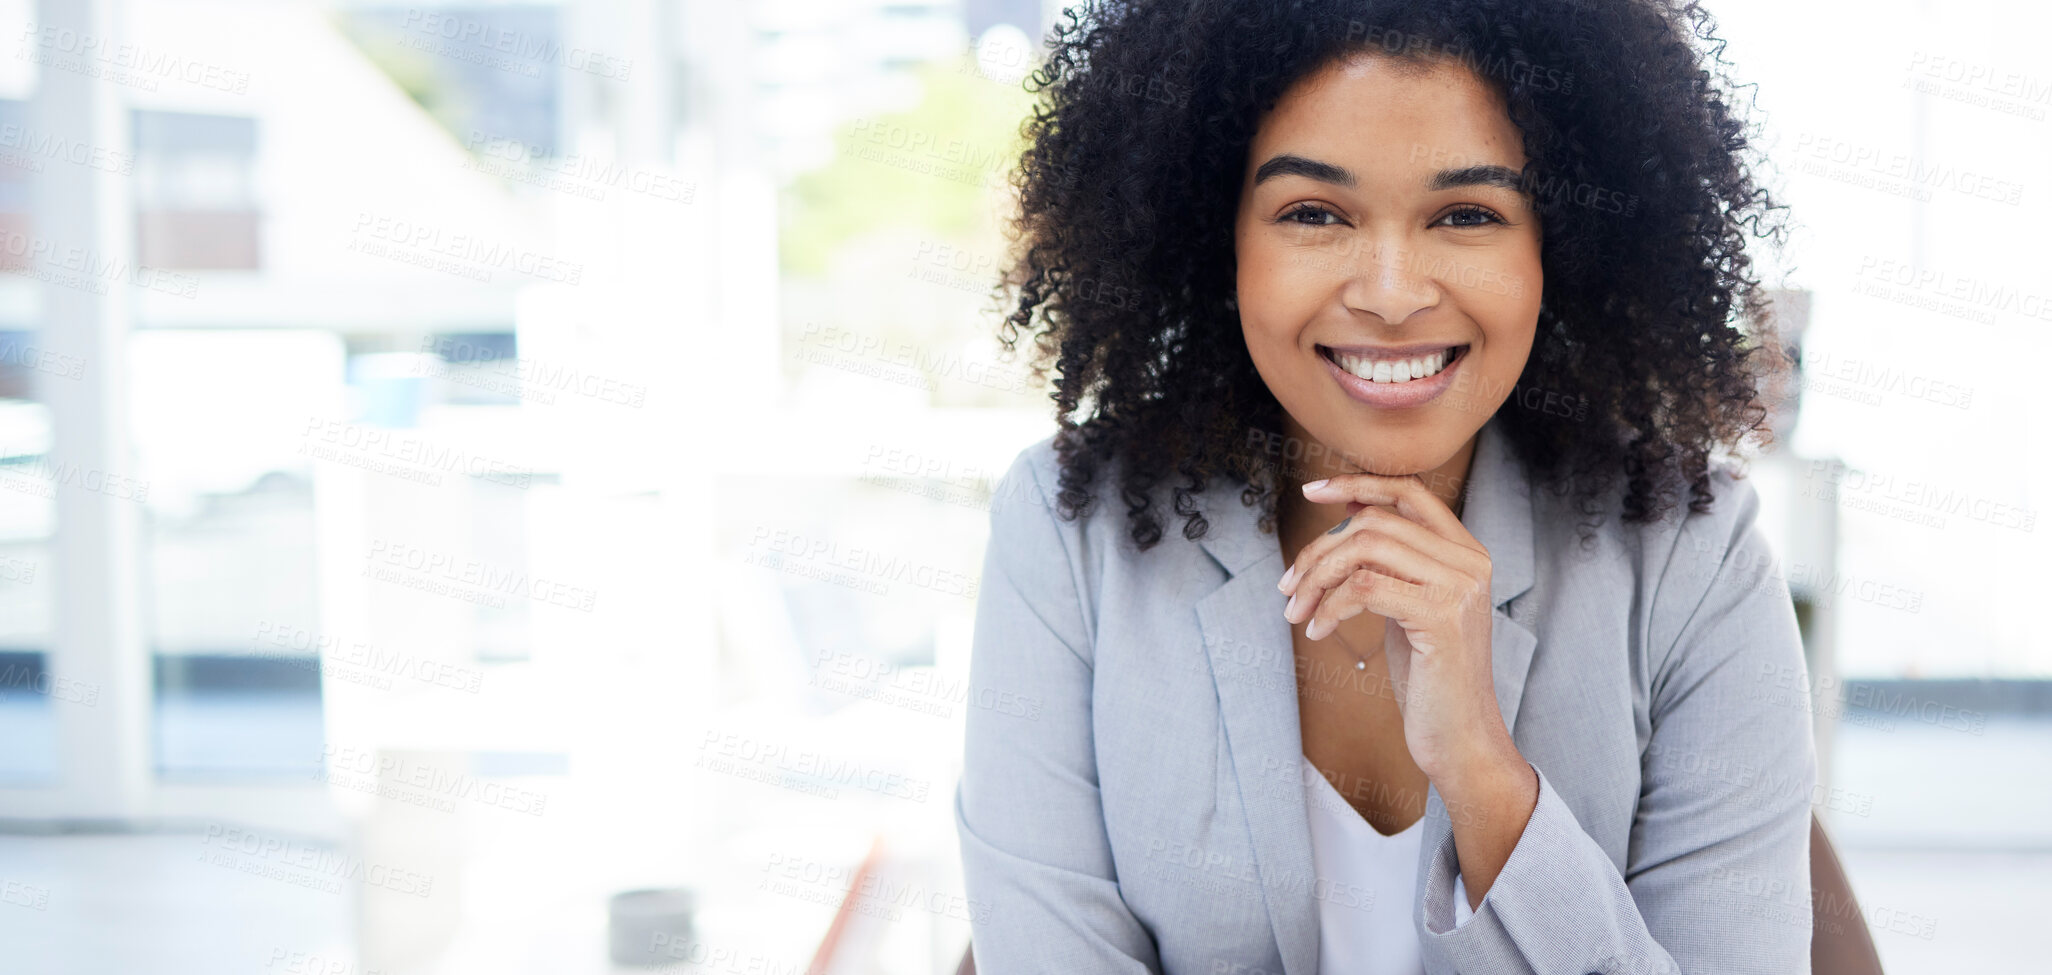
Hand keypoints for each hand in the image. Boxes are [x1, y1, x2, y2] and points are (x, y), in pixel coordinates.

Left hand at [1278, 473, 1512, 785]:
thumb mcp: (1408, 606)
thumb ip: (1389, 562)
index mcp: (1466, 552)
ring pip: (1365, 549)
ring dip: (1316, 578)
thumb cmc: (1429, 677)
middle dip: (1318, 550)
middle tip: (1288, 586)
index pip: (1410, 492)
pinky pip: (1364, 587)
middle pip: (1374, 522)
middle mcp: (1469, 561)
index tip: (1311, 492)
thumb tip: (1347, 514)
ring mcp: (1459, 587)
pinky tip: (1318, 631)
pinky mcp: (1442, 617)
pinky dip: (1329, 606)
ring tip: (1296, 612)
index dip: (1357, 484)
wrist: (1461, 738)